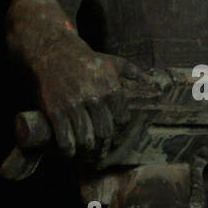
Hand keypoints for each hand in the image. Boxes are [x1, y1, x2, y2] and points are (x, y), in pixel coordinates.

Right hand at [35, 40, 146, 157]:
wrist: (54, 52)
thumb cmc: (87, 60)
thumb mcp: (113, 62)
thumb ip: (134, 72)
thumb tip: (153, 82)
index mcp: (111, 88)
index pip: (121, 121)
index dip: (117, 132)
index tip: (112, 138)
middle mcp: (94, 98)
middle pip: (104, 133)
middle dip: (102, 147)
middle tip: (99, 154)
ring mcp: (74, 105)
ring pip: (86, 140)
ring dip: (86, 152)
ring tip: (86, 155)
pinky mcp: (56, 111)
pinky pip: (65, 139)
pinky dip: (68, 151)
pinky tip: (69, 152)